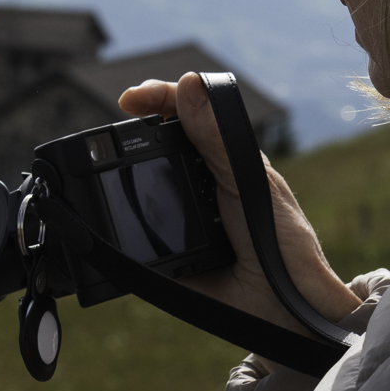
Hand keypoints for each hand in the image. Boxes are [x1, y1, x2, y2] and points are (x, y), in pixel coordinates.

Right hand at [116, 74, 359, 364]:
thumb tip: (188, 86)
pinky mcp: (164, 254)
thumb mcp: (247, 180)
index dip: (156, 100)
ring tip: (106, 165)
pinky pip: (135, 236)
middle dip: (130, 133)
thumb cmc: (282, 239)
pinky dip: (121, 225)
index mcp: (223, 157)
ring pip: (140, 187)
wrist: (283, 304)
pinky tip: (110, 214)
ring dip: (121, 177)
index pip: (184, 115)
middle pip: (154, 146)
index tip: (130, 100)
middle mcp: (199, 182)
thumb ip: (217, 137)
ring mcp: (180, 216)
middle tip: (117, 124)